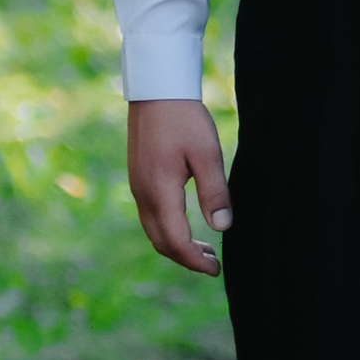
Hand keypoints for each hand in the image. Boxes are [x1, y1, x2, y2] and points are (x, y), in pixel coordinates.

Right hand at [127, 100, 231, 275]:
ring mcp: (137, 186)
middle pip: (161, 242)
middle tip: (214, 264)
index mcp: (159, 191)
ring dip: (177, 245)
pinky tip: (187, 224)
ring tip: (206, 249)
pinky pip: (150, 216)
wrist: (156, 89)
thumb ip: (214, 192)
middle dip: (186, 258)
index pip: (175, 241)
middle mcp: (142, 194)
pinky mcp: (139, 178)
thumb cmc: (184, 117)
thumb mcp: (207, 153)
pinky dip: (168, 229)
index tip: (216, 270)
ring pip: (153, 230)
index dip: (195, 261)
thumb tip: (223, 228)